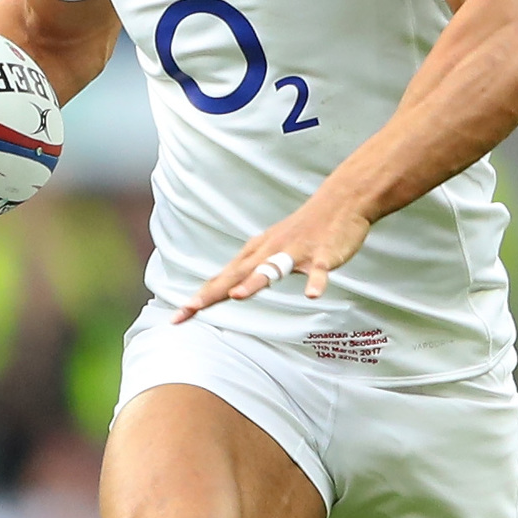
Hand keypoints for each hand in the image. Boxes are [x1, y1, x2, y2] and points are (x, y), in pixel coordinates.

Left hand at [177, 192, 373, 318]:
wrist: (340, 200)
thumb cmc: (302, 229)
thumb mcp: (270, 248)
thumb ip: (249, 269)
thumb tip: (226, 290)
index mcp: (256, 253)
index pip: (222, 278)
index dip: (200, 297)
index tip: (177, 317)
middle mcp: (270, 251)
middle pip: (237, 275)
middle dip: (213, 293)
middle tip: (189, 309)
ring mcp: (296, 252)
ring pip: (272, 269)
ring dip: (254, 283)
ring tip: (237, 297)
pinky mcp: (322, 253)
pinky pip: (319, 270)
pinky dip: (316, 282)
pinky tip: (312, 294)